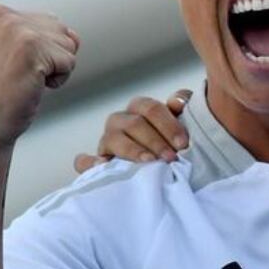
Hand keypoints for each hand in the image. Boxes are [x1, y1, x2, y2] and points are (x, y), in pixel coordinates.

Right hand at [0, 5, 79, 150]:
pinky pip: (70, 62)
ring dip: (54, 69)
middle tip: (19, 76)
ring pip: (68, 45)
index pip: (48, 22)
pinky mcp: (32, 47)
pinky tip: (31, 87)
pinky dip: (58, 80)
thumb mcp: (10, 52)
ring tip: (24, 80)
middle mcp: (3, 15)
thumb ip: (39, 33)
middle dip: (50, 57)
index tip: (11, 66)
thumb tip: (75, 35)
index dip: (40, 51)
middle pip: (60, 31)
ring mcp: (17, 29)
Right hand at [73, 90, 190, 172]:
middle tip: (171, 157)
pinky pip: (85, 161)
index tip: (183, 143)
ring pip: (114, 139)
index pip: (151, 109)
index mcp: (140, 108)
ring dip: (133, 151)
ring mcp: (107, 140)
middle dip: (155, 141)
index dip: (168, 125)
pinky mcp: (97, 161)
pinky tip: (103, 166)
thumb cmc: (172, 139)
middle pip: (134, 124)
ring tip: (149, 162)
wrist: (160, 163)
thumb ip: (183, 103)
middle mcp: (121, 120)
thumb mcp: (182, 120)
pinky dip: (90, 163)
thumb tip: (175, 102)